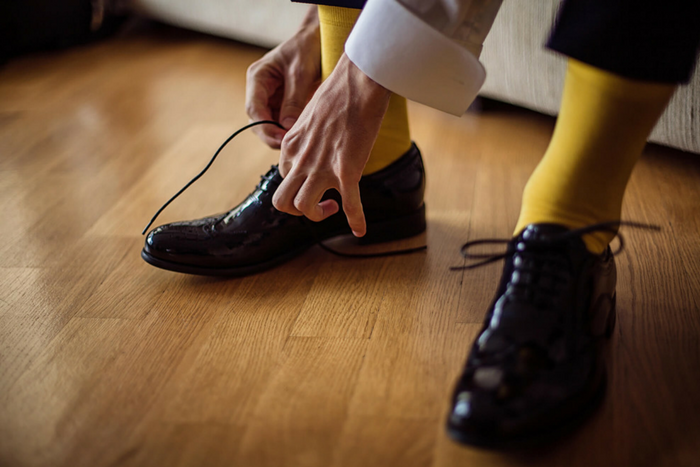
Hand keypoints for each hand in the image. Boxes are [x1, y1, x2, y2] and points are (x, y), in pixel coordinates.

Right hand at [245, 7, 320, 147]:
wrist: (319, 39)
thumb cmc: (307, 48)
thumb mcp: (301, 72)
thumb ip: (293, 100)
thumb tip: (287, 127)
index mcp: (258, 78)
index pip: (253, 109)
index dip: (264, 127)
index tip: (280, 139)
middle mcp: (261, 90)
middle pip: (259, 121)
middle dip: (272, 135)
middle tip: (291, 147)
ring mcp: (272, 98)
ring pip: (271, 125)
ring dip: (282, 136)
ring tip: (299, 143)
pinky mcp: (285, 104)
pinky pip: (284, 123)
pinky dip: (291, 131)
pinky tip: (303, 137)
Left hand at [272, 54, 390, 236]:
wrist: (358, 81)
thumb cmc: (340, 92)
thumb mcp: (312, 114)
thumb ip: (309, 134)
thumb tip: (318, 140)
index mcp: (291, 145)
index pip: (284, 176)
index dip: (298, 184)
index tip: (315, 181)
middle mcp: (300, 159)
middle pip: (282, 201)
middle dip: (297, 211)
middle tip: (317, 204)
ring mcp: (321, 167)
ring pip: (304, 207)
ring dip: (318, 215)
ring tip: (333, 208)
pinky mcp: (346, 170)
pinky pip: (349, 204)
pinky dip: (356, 220)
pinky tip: (361, 229)